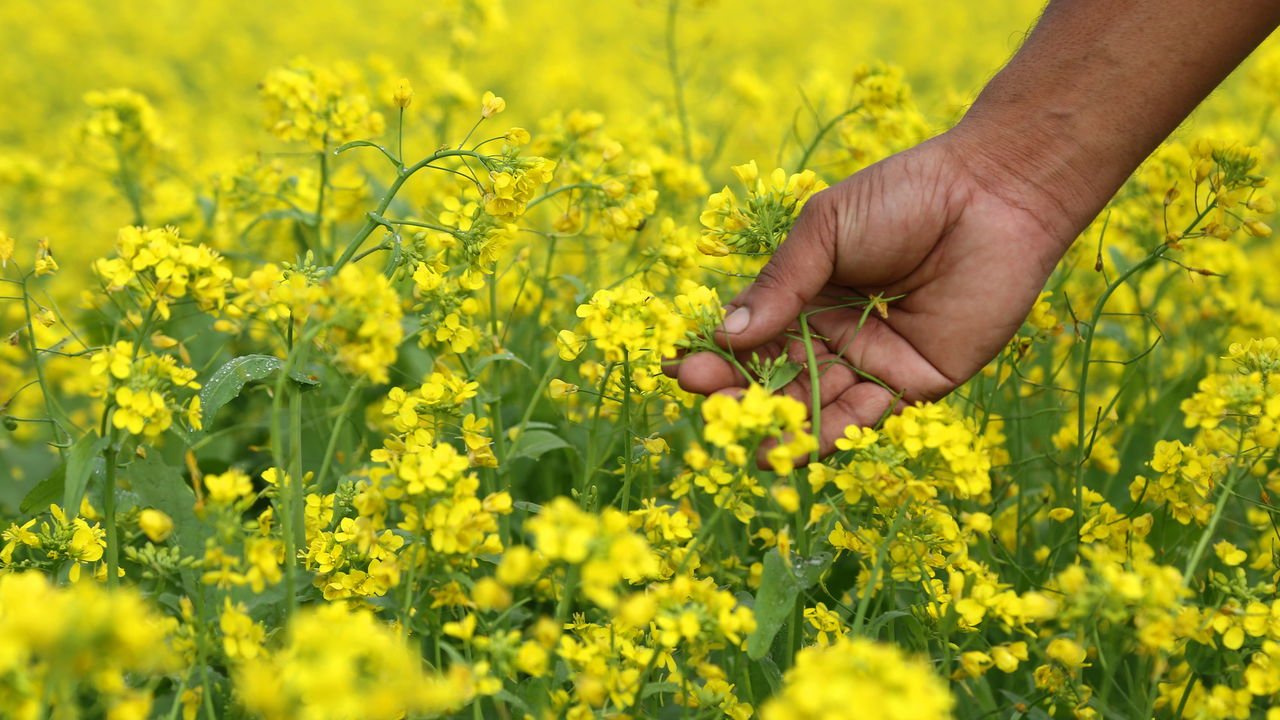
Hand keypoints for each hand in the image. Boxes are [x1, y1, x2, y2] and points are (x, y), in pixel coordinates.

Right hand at [670, 129, 1078, 454]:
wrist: (992, 194)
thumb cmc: (904, 196)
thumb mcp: (826, 230)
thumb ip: (781, 284)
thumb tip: (727, 333)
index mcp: (806, 294)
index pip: (750, 334)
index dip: (716, 352)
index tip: (679, 366)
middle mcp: (834, 334)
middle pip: (777, 376)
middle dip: (742, 393)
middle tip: (708, 404)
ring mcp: (873, 361)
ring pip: (817, 404)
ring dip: (783, 426)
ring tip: (750, 441)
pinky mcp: (916, 384)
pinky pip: (868, 415)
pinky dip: (833, 432)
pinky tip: (798, 444)